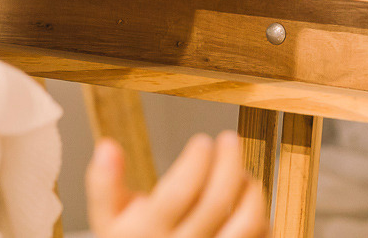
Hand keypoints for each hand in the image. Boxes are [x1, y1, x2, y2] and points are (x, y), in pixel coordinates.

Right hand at [87, 132, 268, 237]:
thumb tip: (107, 146)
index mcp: (148, 232)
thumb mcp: (108, 221)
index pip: (179, 192)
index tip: (202, 141)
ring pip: (246, 223)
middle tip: (229, 139)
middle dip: (229, 162)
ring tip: (242, 173)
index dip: (196, 161)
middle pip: (216, 201)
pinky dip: (262, 217)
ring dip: (250, 190)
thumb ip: (105, 184)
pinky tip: (248, 201)